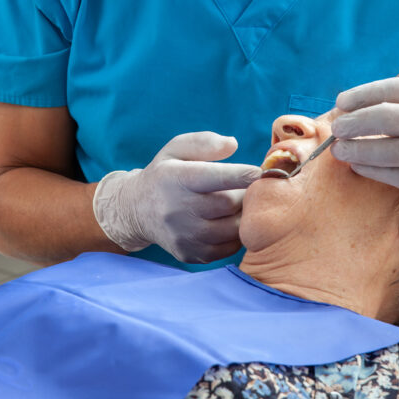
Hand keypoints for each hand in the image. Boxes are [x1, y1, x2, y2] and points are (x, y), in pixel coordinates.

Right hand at [93, 132, 261, 262]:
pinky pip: (228, 248)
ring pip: (232, 229)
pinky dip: (235, 234)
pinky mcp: (190, 255)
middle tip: (250, 187)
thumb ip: (204, 143)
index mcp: (176, 179)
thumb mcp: (177, 149)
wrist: (137, 211)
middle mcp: (177, 210)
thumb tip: (233, 144)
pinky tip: (228, 221)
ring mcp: (184, 236)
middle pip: (228, 204)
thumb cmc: (165, 174)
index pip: (215, 177)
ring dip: (243, 215)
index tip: (261, 171)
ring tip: (239, 204)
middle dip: (246, 194)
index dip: (242, 174)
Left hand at [331, 77, 398, 226]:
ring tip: (339, 150)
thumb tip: (352, 109)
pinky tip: (358, 165)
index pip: (393, 89)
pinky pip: (391, 173)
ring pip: (386, 150)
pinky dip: (369, 169)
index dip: (361, 95)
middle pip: (386, 118)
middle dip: (354, 122)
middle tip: (337, 128)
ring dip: (356, 150)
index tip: (341, 103)